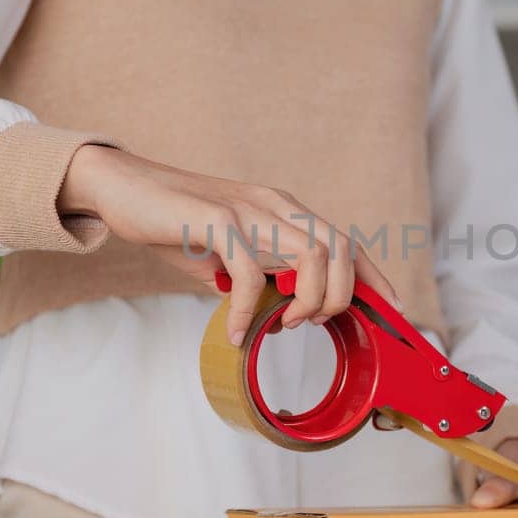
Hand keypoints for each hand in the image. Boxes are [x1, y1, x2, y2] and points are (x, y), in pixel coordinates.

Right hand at [57, 145, 400, 345]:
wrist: (125, 188)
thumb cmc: (176, 224)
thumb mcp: (226, 257)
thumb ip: (255, 280)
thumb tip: (274, 321)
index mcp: (284, 211)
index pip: (344, 240)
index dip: (373, 275)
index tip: (392, 306)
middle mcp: (276, 205)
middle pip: (341, 247)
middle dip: (344, 294)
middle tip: (313, 322)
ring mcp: (250, 210)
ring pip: (313, 255)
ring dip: (308, 299)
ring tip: (283, 324)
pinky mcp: (220, 220)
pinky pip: (252, 272)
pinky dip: (252, 309)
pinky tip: (236, 329)